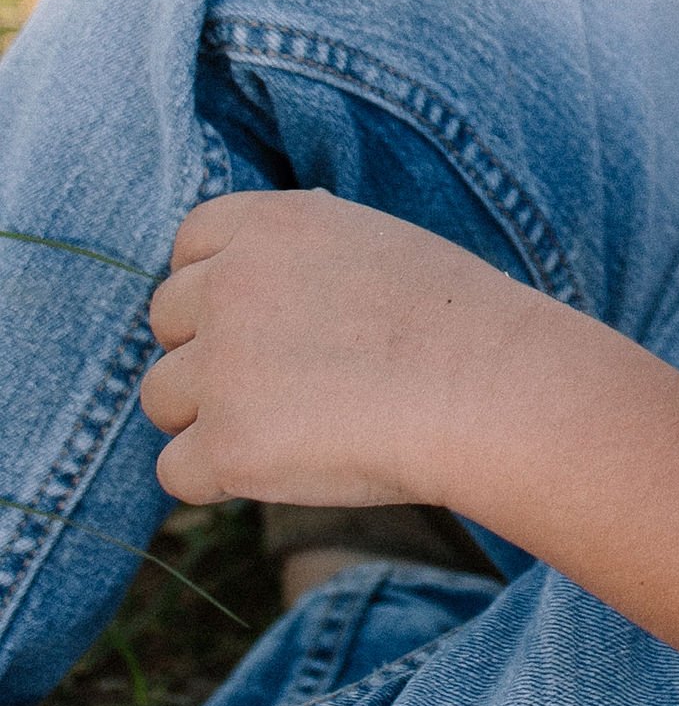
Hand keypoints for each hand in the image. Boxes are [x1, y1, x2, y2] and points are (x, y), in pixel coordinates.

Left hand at [140, 190, 523, 508]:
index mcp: (268, 225)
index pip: (188, 246)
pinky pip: (177, 473)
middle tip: (281, 382)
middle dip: (208, 353)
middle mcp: (229, 284)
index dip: (213, 287)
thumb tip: (252, 269)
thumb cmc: (455, 319)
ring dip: (210, 417)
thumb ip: (296, 254)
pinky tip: (287, 469)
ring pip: (162, 398)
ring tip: (292, 427)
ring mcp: (221, 365)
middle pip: (166, 322)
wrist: (489, 386)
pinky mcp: (227, 444)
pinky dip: (221, 480)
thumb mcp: (371, 242)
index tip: (256, 321)